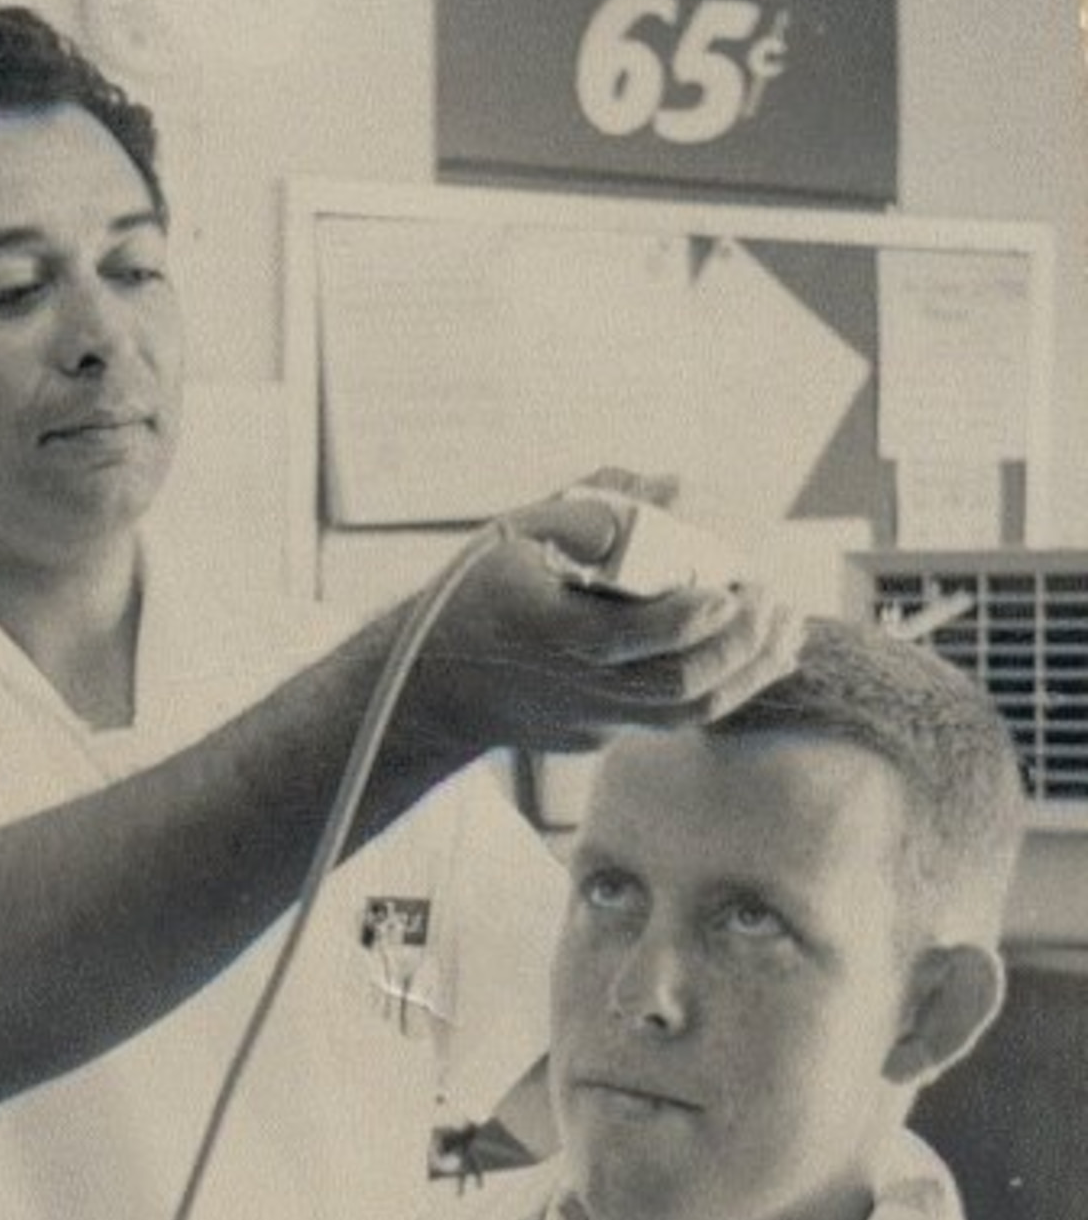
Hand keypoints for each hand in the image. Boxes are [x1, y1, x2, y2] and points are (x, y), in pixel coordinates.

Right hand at [408, 485, 801, 754]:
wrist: (433, 689)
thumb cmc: (472, 599)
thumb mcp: (510, 537)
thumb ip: (589, 506)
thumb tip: (672, 485)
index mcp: (549, 631)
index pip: (632, 636)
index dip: (690, 617)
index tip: (730, 588)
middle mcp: (577, 684)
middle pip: (677, 684)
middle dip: (739, 645)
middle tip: (771, 599)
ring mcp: (593, 718)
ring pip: (686, 711)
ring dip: (748, 670)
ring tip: (786, 628)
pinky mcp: (602, 735)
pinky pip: (675, 715)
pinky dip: (726, 685)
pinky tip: (759, 652)